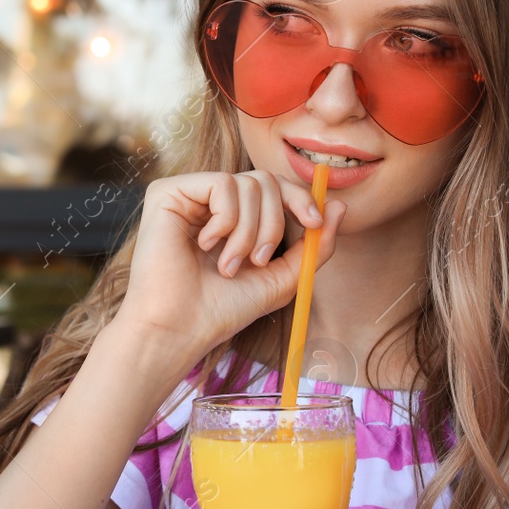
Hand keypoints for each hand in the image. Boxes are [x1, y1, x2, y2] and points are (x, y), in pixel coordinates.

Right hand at [112, 169, 347, 379]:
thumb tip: (341, 206)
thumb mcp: (283, 278)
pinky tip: (205, 246)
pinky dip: (225, 220)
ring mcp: (189, 195)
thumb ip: (314, 246)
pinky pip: (221, 184)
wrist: (180, 327)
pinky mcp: (168, 192)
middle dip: (274, 222)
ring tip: (228, 265)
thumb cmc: (224, 309)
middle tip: (259, 260)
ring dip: (248, 232)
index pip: (276, 188)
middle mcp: (210, 201)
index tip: (315, 222)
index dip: (300, 198)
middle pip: (266, 180)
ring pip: (247, 183)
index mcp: (235, 217)